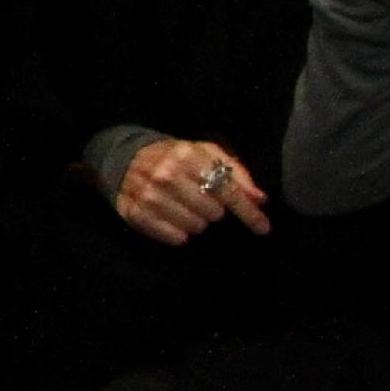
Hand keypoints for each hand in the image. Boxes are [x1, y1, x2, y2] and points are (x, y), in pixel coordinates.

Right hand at [115, 136, 272, 244]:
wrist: (126, 159)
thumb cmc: (175, 158)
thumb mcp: (205, 153)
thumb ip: (235, 172)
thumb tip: (259, 198)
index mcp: (186, 156)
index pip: (226, 190)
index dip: (248, 212)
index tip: (263, 227)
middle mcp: (165, 175)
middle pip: (213, 212)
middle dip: (214, 210)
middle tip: (202, 201)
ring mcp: (148, 195)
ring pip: (195, 227)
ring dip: (196, 221)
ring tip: (186, 208)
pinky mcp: (135, 214)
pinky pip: (174, 237)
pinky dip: (179, 233)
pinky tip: (174, 220)